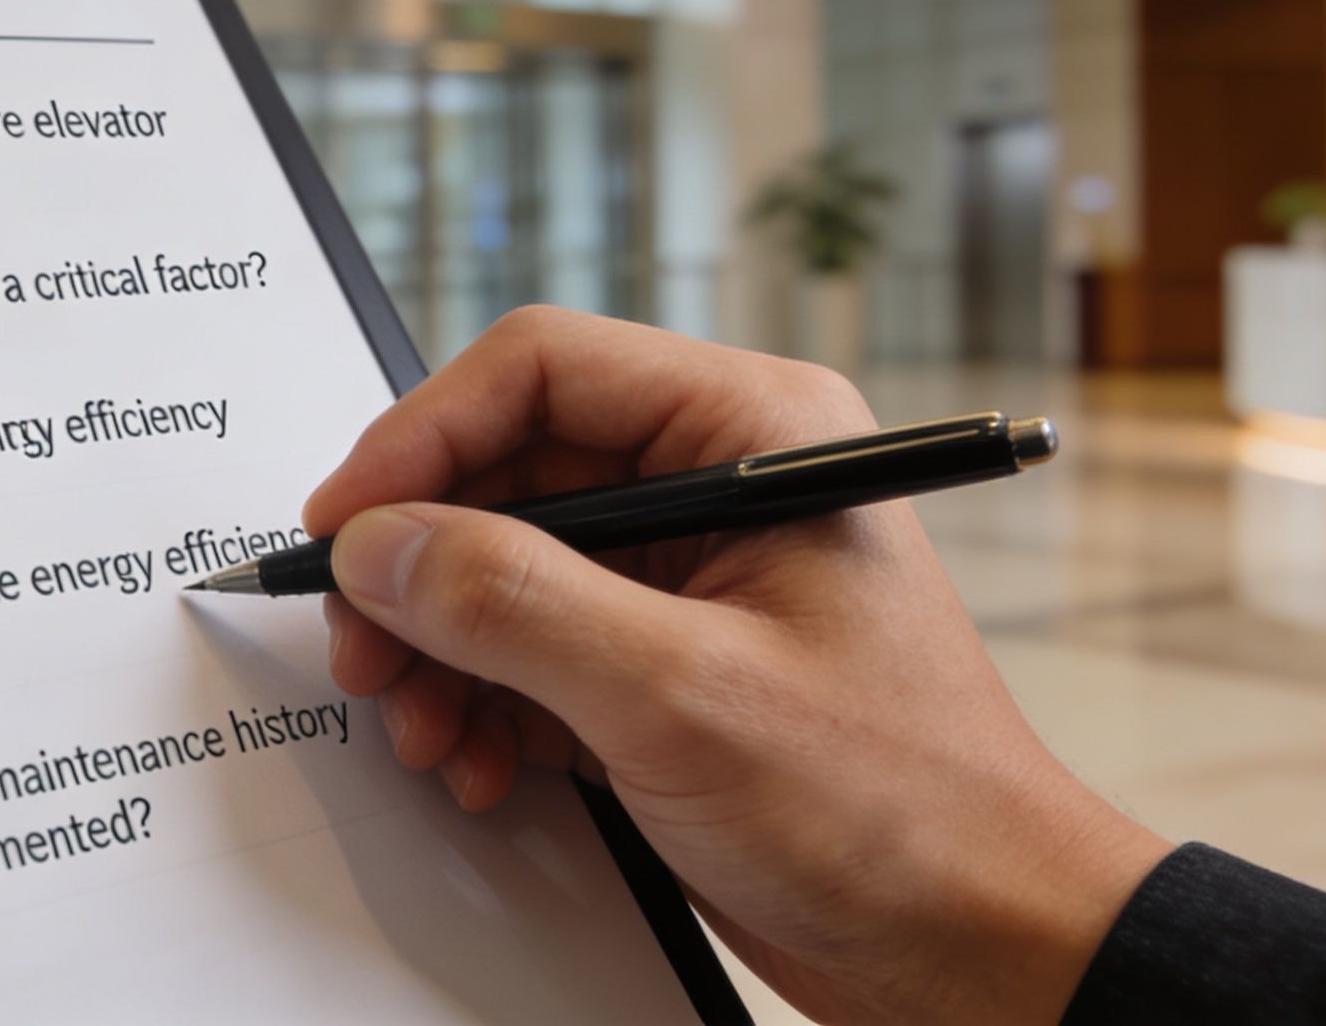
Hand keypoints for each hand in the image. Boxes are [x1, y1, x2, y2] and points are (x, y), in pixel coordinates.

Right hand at [305, 308, 1167, 1025]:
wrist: (982, 953)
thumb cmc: (902, 811)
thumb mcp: (683, 698)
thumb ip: (516, 605)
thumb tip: (381, 546)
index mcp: (753, 435)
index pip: (541, 373)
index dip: (421, 438)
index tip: (344, 524)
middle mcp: (717, 486)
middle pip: (506, 474)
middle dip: (422, 570)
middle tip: (364, 650)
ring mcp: (687, 581)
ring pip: (503, 569)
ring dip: (441, 652)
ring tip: (426, 734)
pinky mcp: (664, 668)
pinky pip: (529, 653)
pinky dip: (482, 707)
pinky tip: (478, 769)